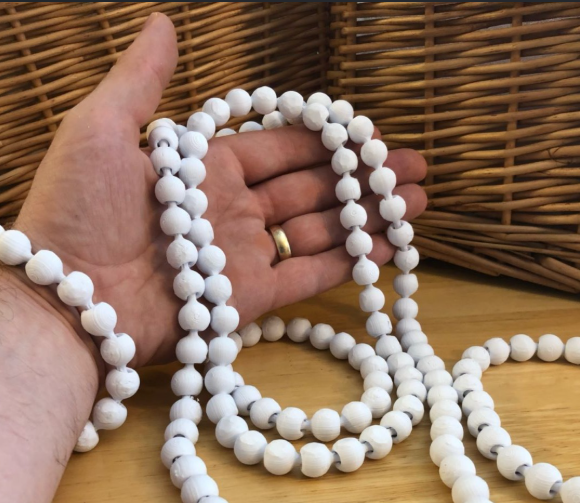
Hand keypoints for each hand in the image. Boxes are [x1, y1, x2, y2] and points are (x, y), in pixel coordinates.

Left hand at [14, 13, 426, 368]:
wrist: (65, 301)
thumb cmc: (76, 211)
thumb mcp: (100, 130)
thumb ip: (141, 80)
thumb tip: (163, 21)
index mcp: (204, 168)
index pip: (280, 146)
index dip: (326, 139)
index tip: (371, 133)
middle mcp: (231, 209)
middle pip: (311, 187)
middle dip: (364, 177)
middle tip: (416, 168)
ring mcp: (244, 255)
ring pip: (319, 230)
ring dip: (368, 218)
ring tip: (417, 205)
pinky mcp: (250, 299)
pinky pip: (309, 276)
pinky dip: (349, 264)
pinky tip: (387, 248)